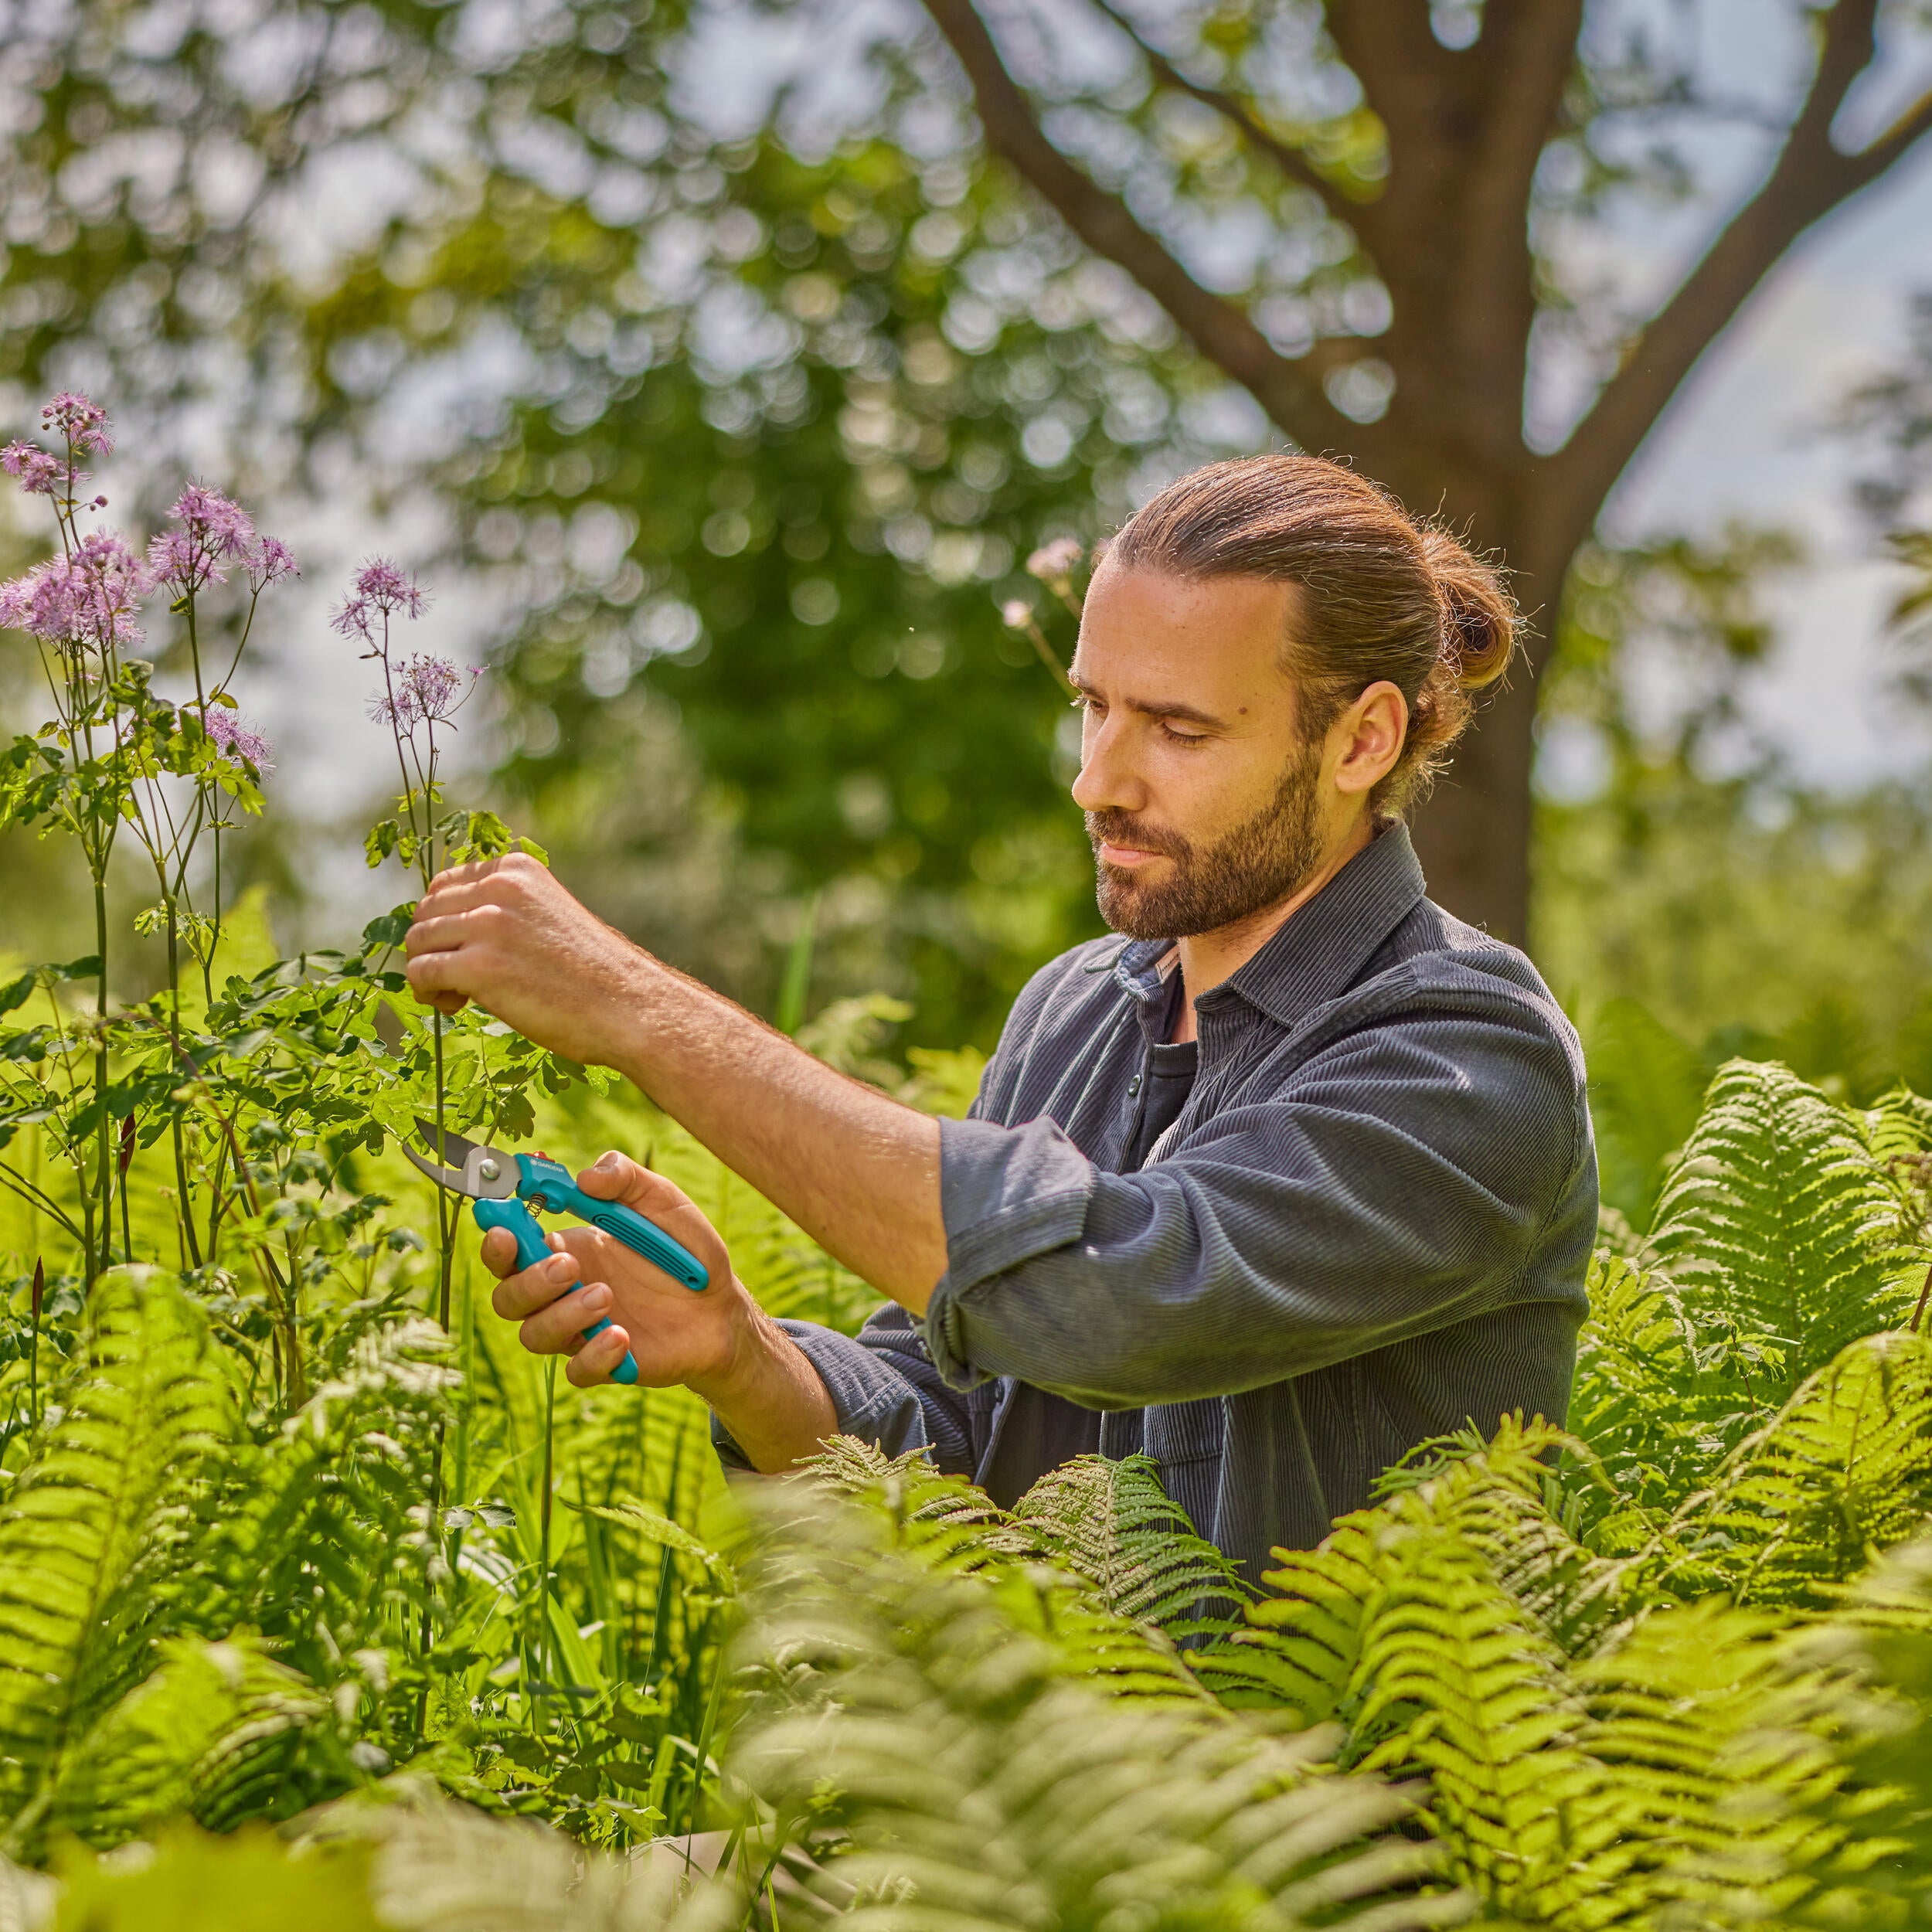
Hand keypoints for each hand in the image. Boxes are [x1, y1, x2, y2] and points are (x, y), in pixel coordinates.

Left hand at [402, 854, 642, 1065]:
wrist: (629, 1006)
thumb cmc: (593, 973)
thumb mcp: (550, 915)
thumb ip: (507, 909)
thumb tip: (445, 926)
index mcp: (517, 870)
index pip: (445, 884)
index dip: (444, 921)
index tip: (464, 950)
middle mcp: (500, 888)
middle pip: (425, 912)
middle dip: (432, 947)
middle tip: (458, 979)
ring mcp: (489, 926)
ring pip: (418, 942)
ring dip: (428, 972)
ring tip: (458, 995)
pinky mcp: (480, 967)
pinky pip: (421, 973)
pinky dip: (428, 992)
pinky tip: (455, 1005)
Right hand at [483, 1151, 759, 1392]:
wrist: (722, 1305)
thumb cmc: (685, 1250)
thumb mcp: (661, 1200)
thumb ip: (625, 1178)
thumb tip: (584, 1178)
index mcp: (567, 1249)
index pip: (509, 1250)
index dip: (496, 1243)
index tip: (504, 1230)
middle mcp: (563, 1293)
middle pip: (508, 1299)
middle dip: (528, 1283)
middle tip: (569, 1267)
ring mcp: (581, 1330)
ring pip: (534, 1336)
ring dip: (562, 1316)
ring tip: (606, 1297)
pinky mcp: (605, 1363)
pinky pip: (577, 1372)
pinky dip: (593, 1356)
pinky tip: (623, 1336)